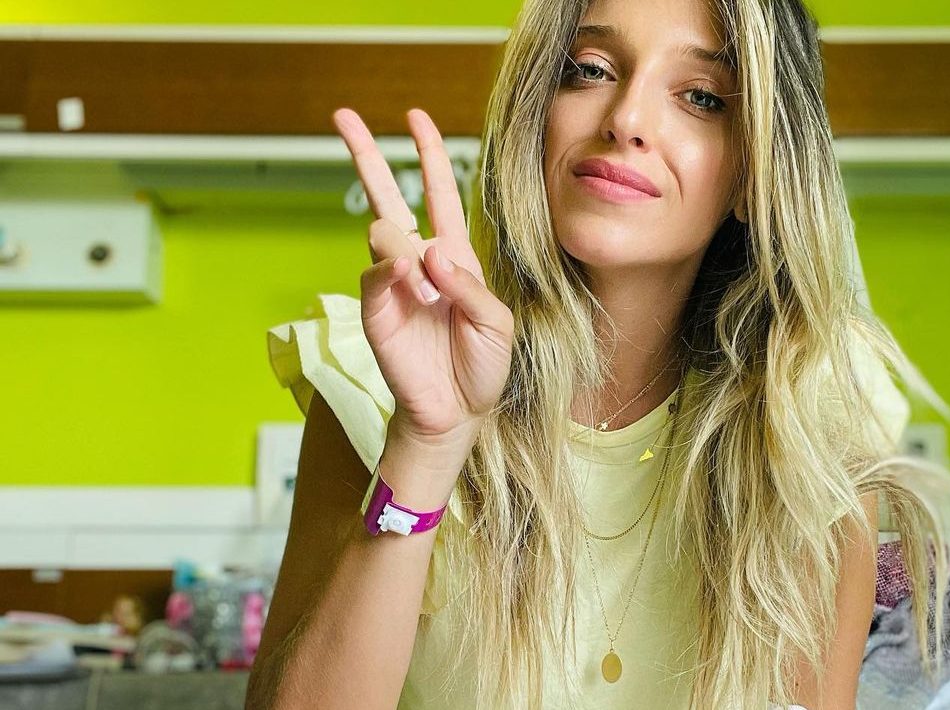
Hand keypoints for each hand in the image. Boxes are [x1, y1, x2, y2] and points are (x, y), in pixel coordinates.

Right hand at [334, 107, 513, 447]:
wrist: (459, 412)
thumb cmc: (483, 366)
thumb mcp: (497, 323)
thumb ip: (468, 286)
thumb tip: (427, 253)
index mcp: (453, 258)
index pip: (437, 195)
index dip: (429, 156)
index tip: (415, 117)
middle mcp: (419, 264)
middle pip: (387, 196)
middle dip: (367, 154)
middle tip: (342, 115)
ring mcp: (393, 285)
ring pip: (381, 232)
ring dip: (402, 245)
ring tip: (424, 283)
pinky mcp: (375, 312)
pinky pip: (373, 275)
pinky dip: (388, 271)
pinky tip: (404, 279)